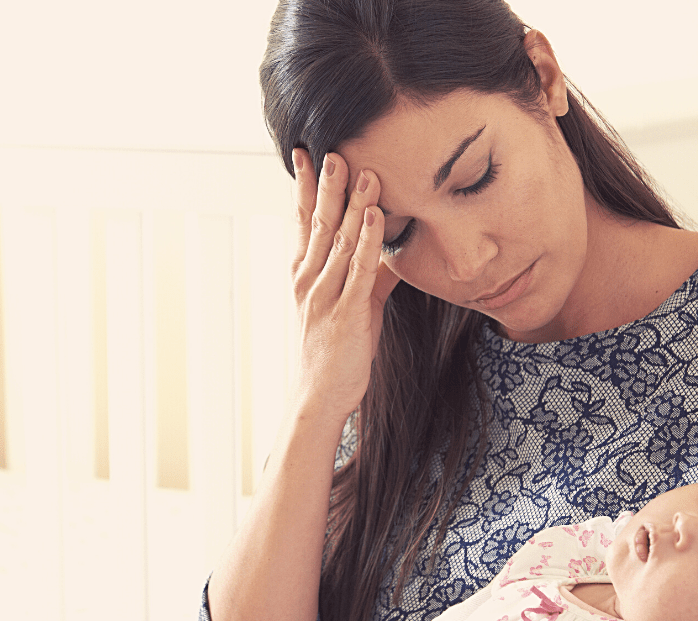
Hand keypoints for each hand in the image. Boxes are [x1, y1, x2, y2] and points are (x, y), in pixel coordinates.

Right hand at [289, 149, 399, 421]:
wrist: (319, 396)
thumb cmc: (336, 352)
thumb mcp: (352, 307)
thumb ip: (370, 278)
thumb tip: (393, 256)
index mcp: (305, 274)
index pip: (304, 221)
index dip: (307, 187)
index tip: (306, 153)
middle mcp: (309, 279)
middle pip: (320, 223)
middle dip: (328, 184)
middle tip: (333, 148)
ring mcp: (325, 295)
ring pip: (339, 241)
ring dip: (353, 205)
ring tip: (363, 171)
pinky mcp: (346, 313)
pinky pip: (358, 270)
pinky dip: (367, 241)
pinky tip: (376, 216)